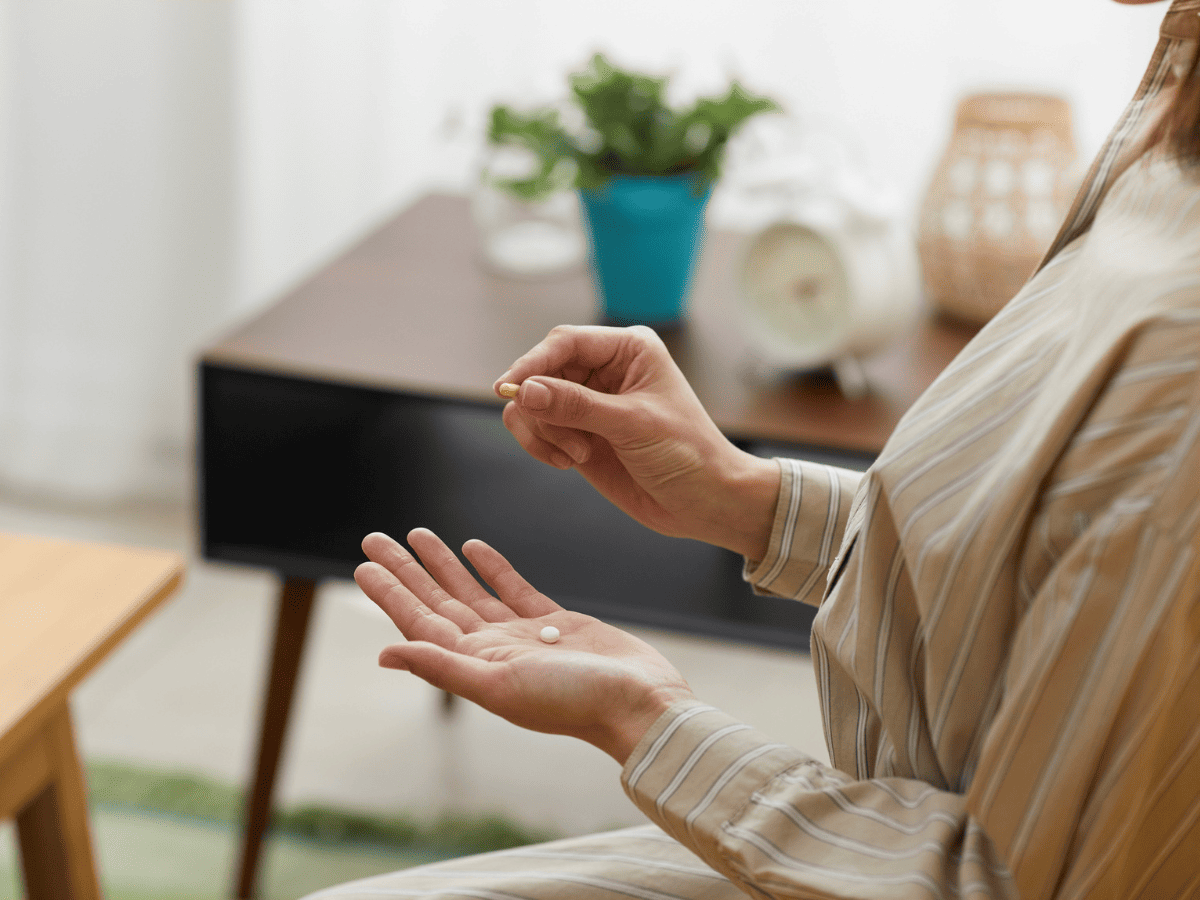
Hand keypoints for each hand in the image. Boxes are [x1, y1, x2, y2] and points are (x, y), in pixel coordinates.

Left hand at [355, 528, 694, 764]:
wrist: (639, 703)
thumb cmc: (573, 703)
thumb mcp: (498, 686)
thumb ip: (442, 667)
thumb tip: (384, 654)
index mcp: (474, 665)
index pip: (420, 622)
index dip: (392, 593)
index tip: (365, 564)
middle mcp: (492, 650)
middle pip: (438, 602)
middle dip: (407, 570)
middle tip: (376, 537)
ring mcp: (522, 636)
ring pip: (471, 592)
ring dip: (443, 565)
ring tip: (419, 534)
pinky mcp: (555, 624)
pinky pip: (513, 590)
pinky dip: (492, 568)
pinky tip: (473, 547)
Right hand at [494, 324, 779, 560]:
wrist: (705, 502)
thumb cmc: (687, 453)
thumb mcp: (632, 424)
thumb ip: (575, 405)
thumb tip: (523, 391)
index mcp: (628, 350)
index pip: (564, 342)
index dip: (532, 363)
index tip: (508, 389)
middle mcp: (605, 369)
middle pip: (541, 371)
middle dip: (540, 406)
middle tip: (560, 438)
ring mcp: (589, 402)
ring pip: (532, 402)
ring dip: (543, 431)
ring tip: (577, 455)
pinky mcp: (579, 433)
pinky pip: (537, 428)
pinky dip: (542, 446)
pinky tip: (571, 462)